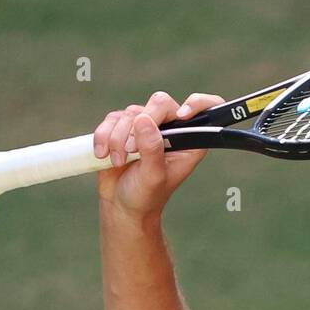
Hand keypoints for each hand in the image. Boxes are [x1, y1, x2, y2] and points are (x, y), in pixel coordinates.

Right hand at [93, 91, 224, 219]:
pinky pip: (113, 118)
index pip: (204, 110)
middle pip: (159, 103)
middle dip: (139, 126)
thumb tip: (143, 120)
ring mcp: (147, 126)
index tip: (182, 115)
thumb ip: (152, 149)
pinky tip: (104, 154)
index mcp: (189, 141)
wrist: (122, 206)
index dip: (197, 104)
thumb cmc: (145, 196)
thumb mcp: (153, 176)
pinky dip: (104, 135)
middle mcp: (171, 129)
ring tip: (118, 161)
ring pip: (131, 112)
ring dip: (118, 137)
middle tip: (131, 151)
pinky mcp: (124, 127)